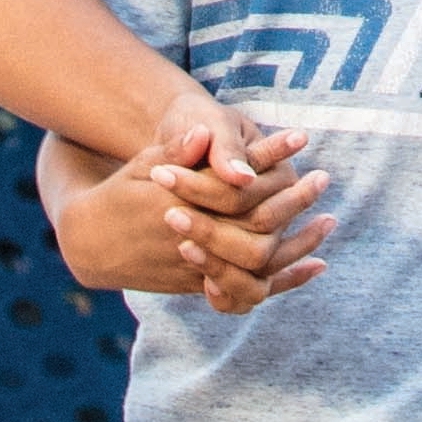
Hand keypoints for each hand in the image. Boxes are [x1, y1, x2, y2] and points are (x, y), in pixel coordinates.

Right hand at [62, 103, 327, 308]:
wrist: (92, 244)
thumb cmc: (122, 192)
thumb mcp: (145, 164)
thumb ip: (177, 151)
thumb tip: (206, 133)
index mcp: (178, 203)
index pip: (235, 185)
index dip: (269, 161)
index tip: (300, 138)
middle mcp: (191, 239)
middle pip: (256, 227)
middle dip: (294, 202)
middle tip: (323, 179)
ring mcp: (197, 268)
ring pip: (259, 263)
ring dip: (298, 243)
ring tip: (329, 220)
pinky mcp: (201, 287)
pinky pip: (252, 289)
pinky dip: (286, 278)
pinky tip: (316, 265)